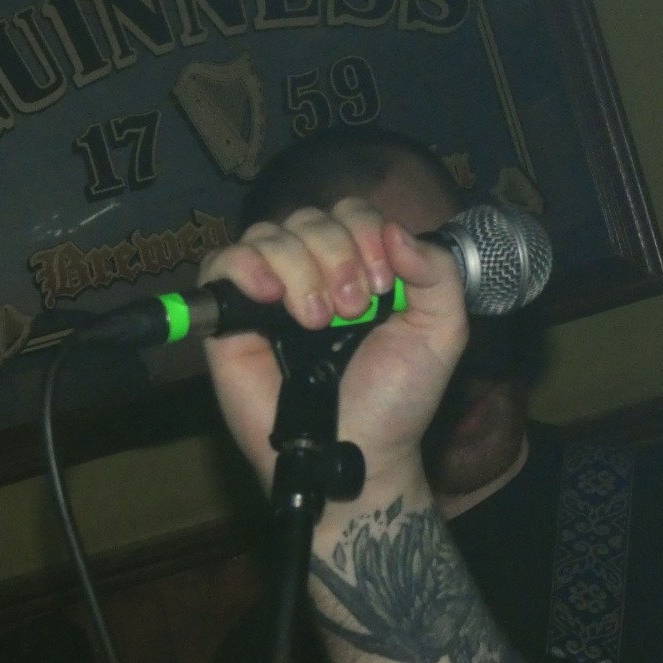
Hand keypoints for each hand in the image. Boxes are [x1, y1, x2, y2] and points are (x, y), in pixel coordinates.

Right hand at [201, 197, 468, 497]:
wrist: (357, 450)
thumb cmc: (397, 394)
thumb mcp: (442, 329)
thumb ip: (438, 272)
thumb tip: (396, 231)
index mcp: (362, 265)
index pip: (353, 212)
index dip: (367, 234)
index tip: (383, 285)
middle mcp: (314, 270)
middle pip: (310, 218)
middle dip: (338, 256)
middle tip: (353, 310)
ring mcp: (270, 292)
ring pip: (269, 235)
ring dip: (301, 270)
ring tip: (318, 321)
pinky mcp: (230, 320)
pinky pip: (221, 263)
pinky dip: (245, 267)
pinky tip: (271, 296)